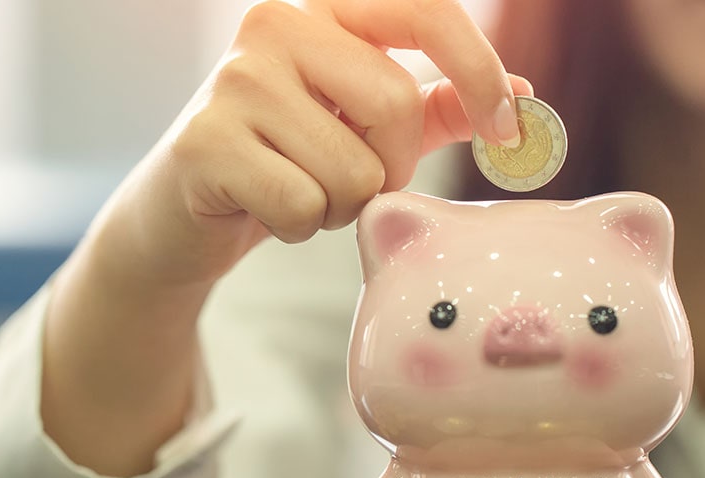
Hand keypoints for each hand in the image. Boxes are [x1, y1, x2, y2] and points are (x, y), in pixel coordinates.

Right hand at [115, 0, 531, 284]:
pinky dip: (300, 227)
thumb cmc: (285, 161)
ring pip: (353, 169)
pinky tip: (265, 210)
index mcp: (321, 7)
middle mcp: (273, 24)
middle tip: (353, 180)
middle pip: (396, 104)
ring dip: (341, 205)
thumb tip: (521, 93)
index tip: (507, 129)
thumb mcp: (367, 125)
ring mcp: (234, 80)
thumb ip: (437, 106)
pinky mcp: (204, 141)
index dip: (478, 69)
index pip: (426, 10)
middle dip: (390, 166)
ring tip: (299, 191)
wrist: (183, 213)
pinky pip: (304, 206)